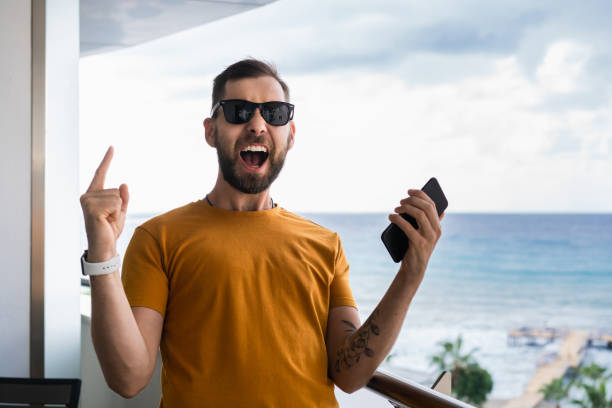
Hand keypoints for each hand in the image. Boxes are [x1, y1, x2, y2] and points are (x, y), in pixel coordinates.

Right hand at [79, 146, 128, 261]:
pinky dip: (116, 214)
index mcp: (93, 194)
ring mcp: (87, 201)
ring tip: (107, 221)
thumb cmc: (110, 230)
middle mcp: (87, 195)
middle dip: (119, 206)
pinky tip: (106, 222)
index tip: (112, 147)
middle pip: (116, 191)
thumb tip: (123, 184)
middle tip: (109, 219)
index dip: (107, 160)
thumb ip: (123, 198)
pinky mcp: (91, 208)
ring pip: (117, 197)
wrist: (104, 247)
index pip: (101, 173)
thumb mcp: (120, 211)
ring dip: (117, 211)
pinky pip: (116, 204)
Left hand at [388, 189, 443, 283]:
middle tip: (400, 201)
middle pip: (426, 207)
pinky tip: (391, 217)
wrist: (414, 269)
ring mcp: (429, 238)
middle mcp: (436, 231)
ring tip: (396, 209)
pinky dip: (398, 219)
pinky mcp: (419, 244)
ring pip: (419, 215)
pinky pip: (408, 227)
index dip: (420, 195)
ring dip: (405, 208)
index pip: (432, 204)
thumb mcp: (424, 234)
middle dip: (412, 200)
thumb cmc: (416, 249)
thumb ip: (429, 222)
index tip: (409, 191)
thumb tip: (437, 209)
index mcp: (437, 226)